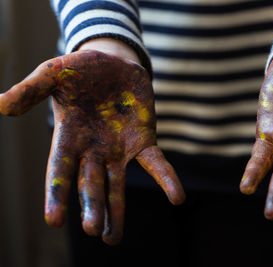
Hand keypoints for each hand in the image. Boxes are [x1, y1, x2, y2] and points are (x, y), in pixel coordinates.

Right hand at [0, 48, 184, 244]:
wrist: (112, 63)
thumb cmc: (79, 70)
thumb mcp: (52, 73)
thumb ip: (31, 90)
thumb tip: (1, 106)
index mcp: (68, 138)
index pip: (61, 171)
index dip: (57, 194)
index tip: (54, 220)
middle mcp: (93, 150)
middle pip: (91, 183)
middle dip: (92, 206)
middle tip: (93, 230)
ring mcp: (119, 149)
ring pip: (118, 184)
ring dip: (117, 209)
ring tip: (113, 238)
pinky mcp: (143, 140)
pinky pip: (156, 163)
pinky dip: (167, 179)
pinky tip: (177, 198)